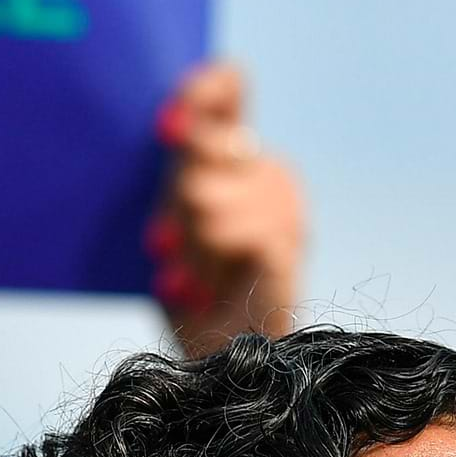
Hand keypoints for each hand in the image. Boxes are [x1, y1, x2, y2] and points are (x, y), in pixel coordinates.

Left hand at [148, 60, 301, 355]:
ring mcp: (287, 211)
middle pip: (207, 147)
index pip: (228, 89)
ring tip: (191, 278)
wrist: (211, 367)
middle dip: (175, 200)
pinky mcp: (289, 251)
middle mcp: (268, 173)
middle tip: (166, 245)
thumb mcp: (170, 215)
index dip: (202, 91)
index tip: (167, 125)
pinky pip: (236, 231)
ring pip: (210, 194)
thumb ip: (179, 166)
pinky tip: (201, 290)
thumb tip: (175, 122)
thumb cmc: (185, 289)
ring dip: (187, 244)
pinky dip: (208, 265)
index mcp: (237, 155)